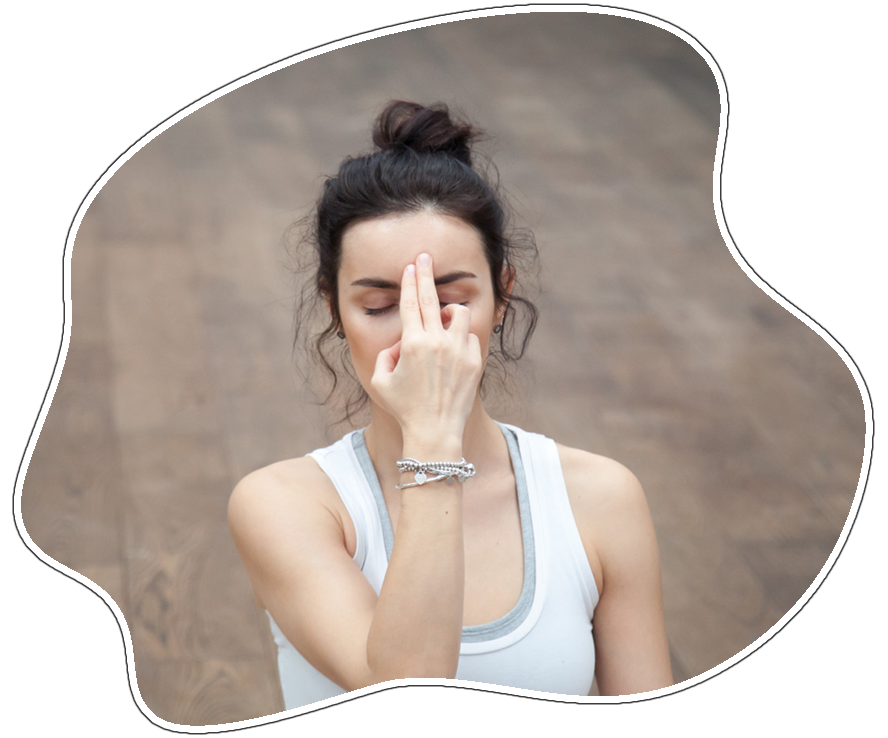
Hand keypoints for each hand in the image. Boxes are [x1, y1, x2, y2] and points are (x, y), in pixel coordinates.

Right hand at [370, 253, 482, 440]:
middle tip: (425, 257)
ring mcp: (458, 350)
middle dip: (426, 274)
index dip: (410, 281)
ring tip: (443, 320)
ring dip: (450, 312)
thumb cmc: (404, 407)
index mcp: (413, 343)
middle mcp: (437, 342)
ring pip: (459, 313)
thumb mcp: (380, 380)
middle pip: (431, 298)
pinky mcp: (474, 360)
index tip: (412, 266)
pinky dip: (460, 339)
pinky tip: (452, 354)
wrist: (435, 431)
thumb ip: (387, 354)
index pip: (410, 303)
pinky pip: (469, 337)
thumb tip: (401, 342)